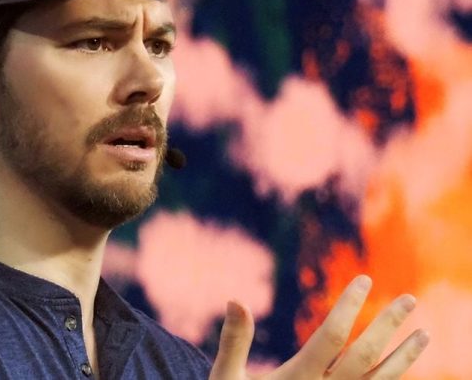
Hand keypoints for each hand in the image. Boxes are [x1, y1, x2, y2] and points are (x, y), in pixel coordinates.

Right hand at [209, 275, 429, 378]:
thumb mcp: (226, 378)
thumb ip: (234, 340)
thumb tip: (235, 298)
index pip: (332, 336)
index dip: (349, 306)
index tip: (363, 281)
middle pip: (365, 356)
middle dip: (388, 325)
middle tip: (409, 300)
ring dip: (404, 358)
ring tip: (424, 335)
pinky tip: (401, 368)